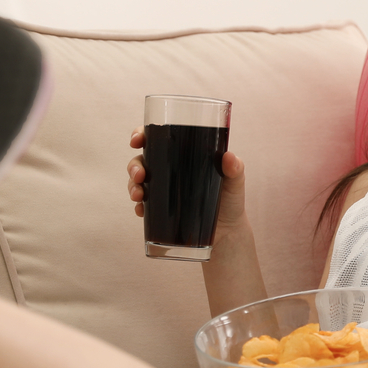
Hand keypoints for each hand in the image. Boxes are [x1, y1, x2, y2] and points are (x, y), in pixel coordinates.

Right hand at [126, 129, 248, 232]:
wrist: (228, 232)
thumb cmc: (231, 200)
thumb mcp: (235, 182)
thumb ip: (235, 169)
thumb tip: (229, 157)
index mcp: (182, 155)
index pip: (157, 139)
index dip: (141, 135)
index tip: (136, 140)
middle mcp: (169, 170)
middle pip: (142, 160)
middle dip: (134, 165)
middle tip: (140, 174)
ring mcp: (163, 190)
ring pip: (138, 182)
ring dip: (132, 185)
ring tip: (139, 195)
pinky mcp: (161, 210)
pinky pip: (142, 205)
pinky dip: (138, 206)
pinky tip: (141, 210)